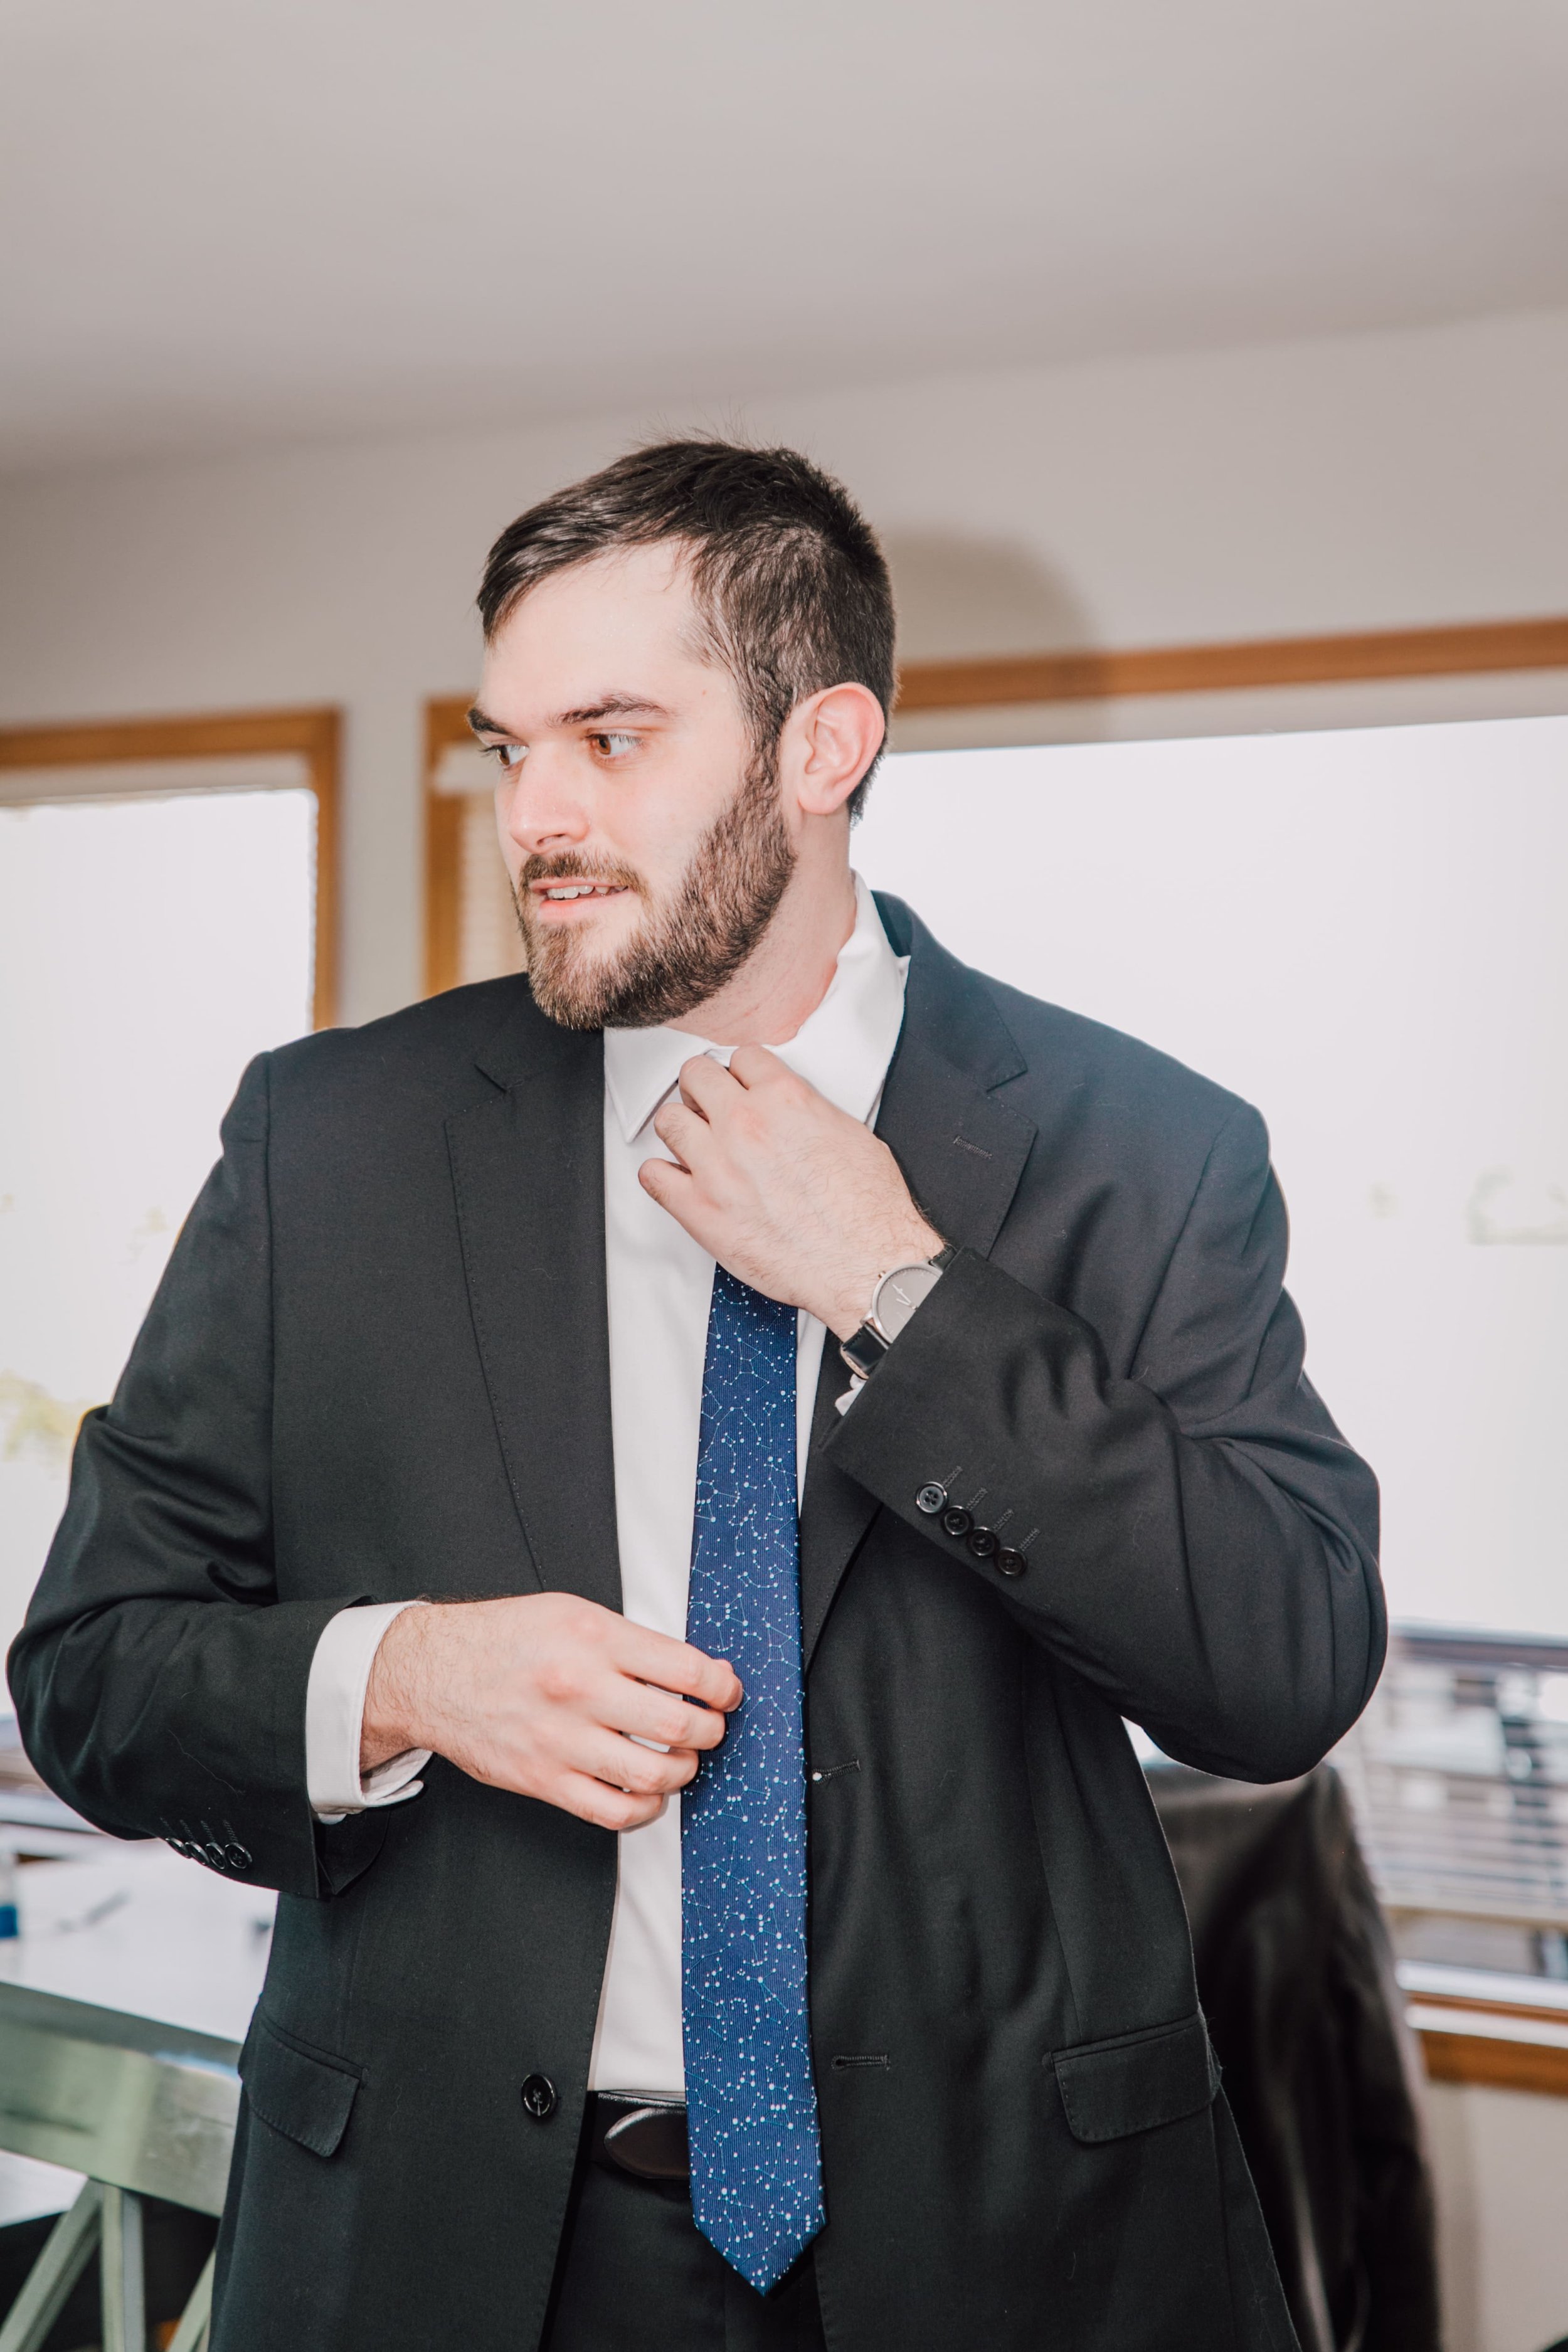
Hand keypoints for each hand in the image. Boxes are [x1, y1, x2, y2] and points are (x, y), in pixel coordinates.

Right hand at [361, 1593, 741, 1830]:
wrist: (432, 1673)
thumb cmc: (507, 1639)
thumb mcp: (573, 1613)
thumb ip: (634, 1641)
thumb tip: (701, 1671)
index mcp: (592, 1637)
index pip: (687, 1669)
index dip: (722, 1687)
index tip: (726, 1691)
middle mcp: (578, 1688)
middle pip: (679, 1726)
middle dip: (710, 1731)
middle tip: (710, 1727)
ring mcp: (560, 1739)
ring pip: (653, 1775)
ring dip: (683, 1771)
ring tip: (681, 1759)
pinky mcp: (543, 1780)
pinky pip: (614, 1812)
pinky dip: (646, 1809)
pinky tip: (648, 1792)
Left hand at [640, 1047, 943, 1338]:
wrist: (864, 1264)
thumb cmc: (867, 1211)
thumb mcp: (851, 1134)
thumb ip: (811, 1112)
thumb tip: (796, 1112)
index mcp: (785, 1100)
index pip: (742, 1057)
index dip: (743, 1074)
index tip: (742, 1087)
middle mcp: (745, 1125)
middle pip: (695, 1076)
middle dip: (703, 1089)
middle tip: (711, 1107)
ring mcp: (717, 1167)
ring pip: (668, 1121)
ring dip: (680, 1129)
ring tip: (695, 1144)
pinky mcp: (699, 1210)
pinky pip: (653, 1176)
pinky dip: (662, 1176)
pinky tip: (680, 1181)